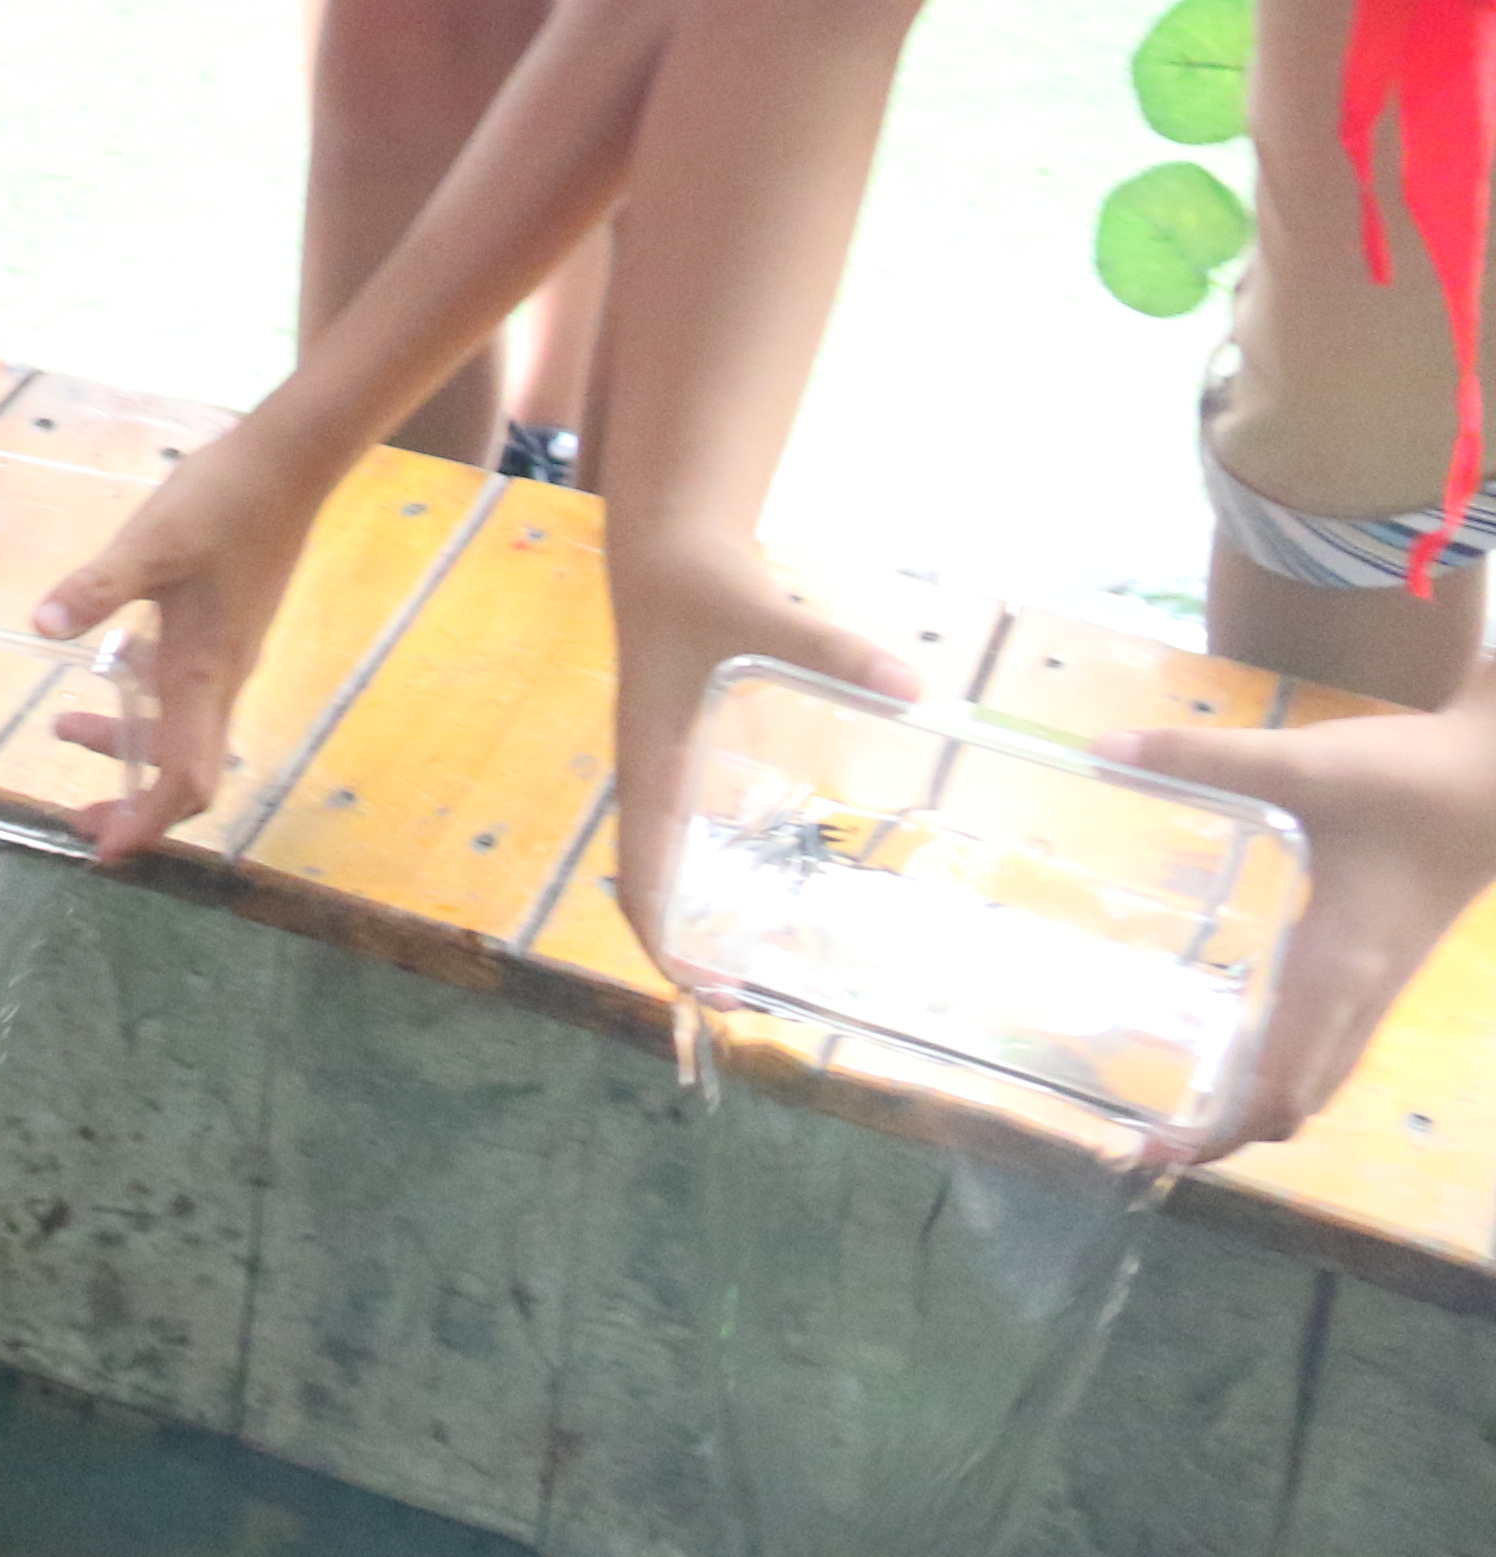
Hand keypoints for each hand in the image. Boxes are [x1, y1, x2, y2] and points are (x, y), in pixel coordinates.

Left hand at [27, 411, 339, 862]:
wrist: (287, 465)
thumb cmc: (223, 504)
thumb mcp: (150, 543)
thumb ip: (97, 588)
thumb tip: (43, 628)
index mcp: (205, 673)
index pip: (186, 778)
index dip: (149, 823)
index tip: (105, 851)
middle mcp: (221, 677)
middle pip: (183, 768)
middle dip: (132, 802)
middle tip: (77, 818)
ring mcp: (225, 653)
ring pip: (180, 728)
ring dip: (127, 745)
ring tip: (63, 731)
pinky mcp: (223, 627)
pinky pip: (183, 691)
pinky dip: (142, 704)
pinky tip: (106, 670)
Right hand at [603, 528, 927, 970]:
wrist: (669, 555)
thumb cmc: (703, 590)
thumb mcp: (762, 616)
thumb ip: (833, 651)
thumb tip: (911, 690)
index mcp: (656, 764)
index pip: (645, 869)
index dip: (663, 933)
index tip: (701, 986)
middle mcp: (655, 781)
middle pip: (650, 884)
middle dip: (680, 947)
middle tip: (741, 1001)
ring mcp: (671, 774)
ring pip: (668, 866)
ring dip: (694, 920)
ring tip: (748, 969)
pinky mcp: (692, 762)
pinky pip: (692, 838)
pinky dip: (713, 880)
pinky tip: (763, 895)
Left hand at [1112, 684, 1495, 1162]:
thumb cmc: (1409, 781)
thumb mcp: (1302, 763)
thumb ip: (1203, 757)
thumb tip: (1102, 752)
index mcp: (1336, 972)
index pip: (1281, 1088)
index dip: (1221, 1131)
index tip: (1154, 1151)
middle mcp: (1356, 995)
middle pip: (1297, 1100)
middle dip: (1228, 1132)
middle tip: (1145, 1138)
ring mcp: (1373, 984)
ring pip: (1317, 1075)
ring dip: (1256, 1102)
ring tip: (1175, 1100)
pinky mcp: (1376, 962)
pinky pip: (1327, 1042)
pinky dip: (1280, 1064)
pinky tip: (1227, 1033)